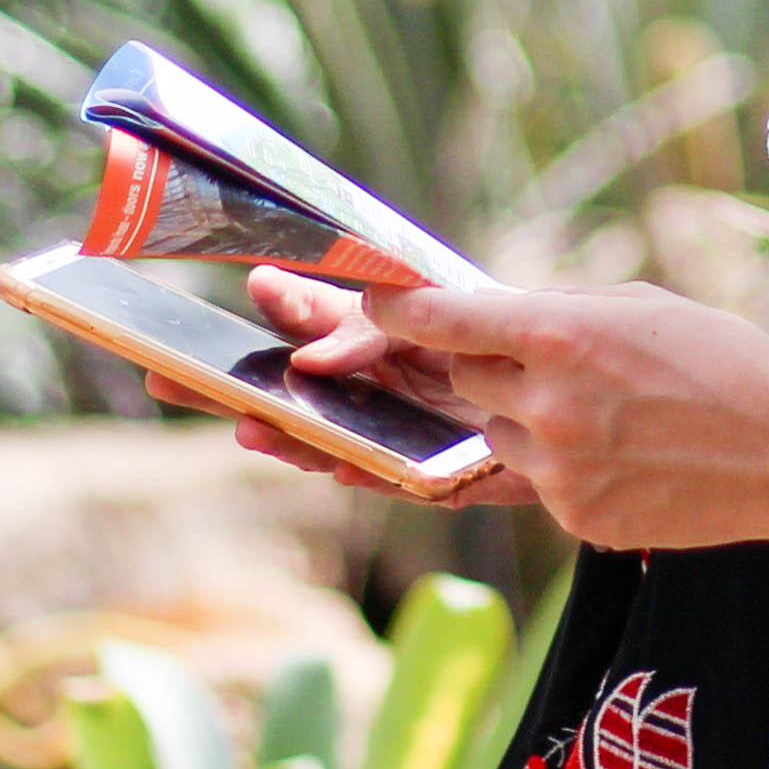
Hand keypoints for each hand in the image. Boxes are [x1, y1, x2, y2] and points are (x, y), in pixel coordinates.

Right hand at [157, 269, 544, 509]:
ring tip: (246, 428)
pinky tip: (335, 464)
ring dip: (288, 436)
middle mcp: (386, 390)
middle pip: (297, 392)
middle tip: (166, 376)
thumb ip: (388, 321)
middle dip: (235, 386)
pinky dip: (364, 471)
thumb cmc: (531, 342)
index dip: (279, 314)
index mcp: (386, 340)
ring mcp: (407, 435)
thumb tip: (314, 344)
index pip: (316, 323)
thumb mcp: (455, 315)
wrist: (602, 403)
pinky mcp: (445, 475)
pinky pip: (396, 478)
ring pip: (332, 439)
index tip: (246, 291)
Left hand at [357, 277, 768, 552]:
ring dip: (529, 421)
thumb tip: (495, 317)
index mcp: (559, 336)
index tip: (370, 302)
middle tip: (555, 363)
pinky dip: (566, 467)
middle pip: (464, 379)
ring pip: (498, 435)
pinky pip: (537, 483)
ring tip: (611, 415)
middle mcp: (546, 404)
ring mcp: (558, 469)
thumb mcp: (641, 308)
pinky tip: (630, 456)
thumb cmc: (726, 364)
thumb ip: (559, 312)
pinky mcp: (574, 518)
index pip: (438, 320)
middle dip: (490, 367)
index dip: (393, 311)